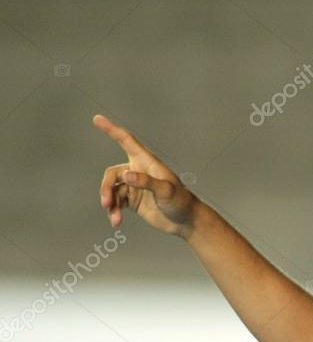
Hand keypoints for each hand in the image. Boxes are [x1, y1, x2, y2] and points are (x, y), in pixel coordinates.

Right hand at [92, 114, 199, 235]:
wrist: (186, 221)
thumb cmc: (181, 202)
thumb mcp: (166, 190)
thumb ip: (147, 182)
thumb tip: (127, 176)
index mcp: (147, 162)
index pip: (126, 141)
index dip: (111, 130)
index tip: (97, 118)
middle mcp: (138, 171)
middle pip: (113, 174)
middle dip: (107, 188)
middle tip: (107, 203)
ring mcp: (135, 186)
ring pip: (112, 190)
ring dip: (111, 203)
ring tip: (115, 218)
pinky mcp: (133, 200)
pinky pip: (116, 202)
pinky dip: (114, 211)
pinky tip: (116, 222)